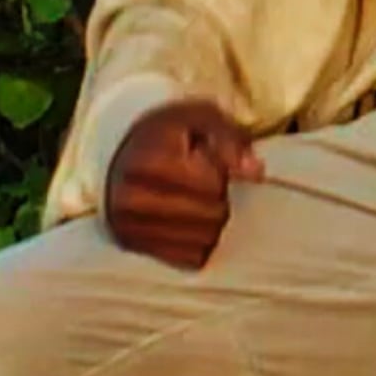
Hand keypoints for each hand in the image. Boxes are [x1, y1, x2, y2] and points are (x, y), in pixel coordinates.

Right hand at [103, 98, 262, 269]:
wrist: (119, 151)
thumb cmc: (168, 132)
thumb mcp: (200, 118)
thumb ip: (230, 140)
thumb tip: (256, 172)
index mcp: (147, 161)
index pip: (212, 185)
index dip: (222, 173)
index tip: (207, 162)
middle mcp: (131, 198)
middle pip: (212, 216)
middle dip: (220, 199)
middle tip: (206, 184)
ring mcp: (128, 225)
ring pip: (204, 240)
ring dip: (212, 223)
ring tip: (195, 200)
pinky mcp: (131, 245)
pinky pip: (190, 258)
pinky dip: (199, 242)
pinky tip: (187, 220)